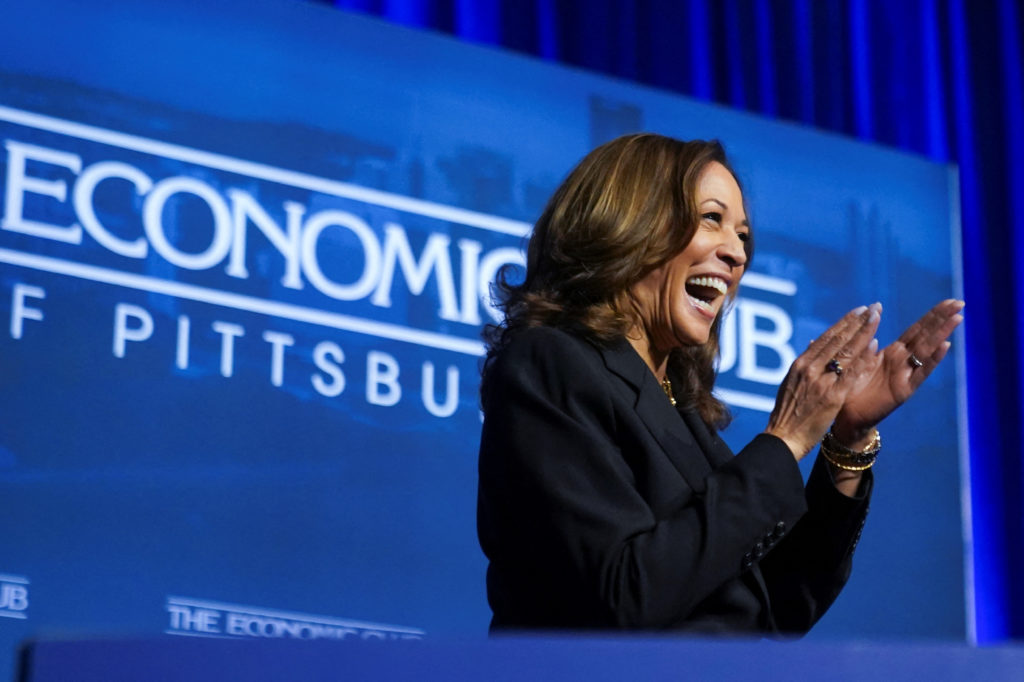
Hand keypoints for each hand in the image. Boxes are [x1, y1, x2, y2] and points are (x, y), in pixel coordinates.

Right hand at [765, 303, 882, 459]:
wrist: (783, 438)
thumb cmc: (787, 414)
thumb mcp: (790, 384)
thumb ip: (804, 365)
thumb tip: (812, 344)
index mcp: (800, 364)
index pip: (826, 338)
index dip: (844, 323)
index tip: (859, 311)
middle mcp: (810, 368)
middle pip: (837, 339)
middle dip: (857, 321)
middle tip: (873, 307)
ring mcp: (821, 382)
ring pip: (845, 352)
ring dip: (863, 333)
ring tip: (876, 318)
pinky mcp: (832, 397)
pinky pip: (850, 374)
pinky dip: (863, 358)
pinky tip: (874, 345)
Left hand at [832, 299, 963, 445]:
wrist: (846, 416)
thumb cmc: (850, 387)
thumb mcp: (858, 359)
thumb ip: (865, 341)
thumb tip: (868, 315)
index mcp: (892, 353)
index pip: (916, 330)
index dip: (931, 316)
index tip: (948, 301)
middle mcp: (902, 362)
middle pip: (925, 336)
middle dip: (942, 319)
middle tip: (960, 302)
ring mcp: (905, 375)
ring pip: (926, 350)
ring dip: (941, 334)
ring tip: (957, 318)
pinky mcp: (903, 390)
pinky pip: (920, 373)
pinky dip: (932, 360)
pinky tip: (944, 347)